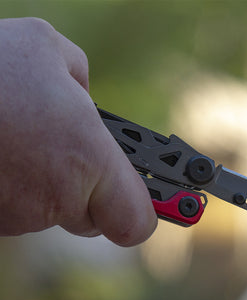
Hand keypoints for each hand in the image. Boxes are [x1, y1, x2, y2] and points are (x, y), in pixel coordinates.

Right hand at [0, 17, 156, 245]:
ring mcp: (22, 215)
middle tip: (76, 152)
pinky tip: (8, 152)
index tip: (159, 201)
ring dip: (52, 182)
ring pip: (56, 210)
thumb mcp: (52, 54)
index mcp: (89, 161)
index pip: (137, 224)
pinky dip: (22, 185)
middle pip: (96, 215)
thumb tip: (85, 98)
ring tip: (29, 140)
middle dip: (91, 187)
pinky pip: (24, 207)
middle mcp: (58, 198)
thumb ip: (84, 85)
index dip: (147, 212)